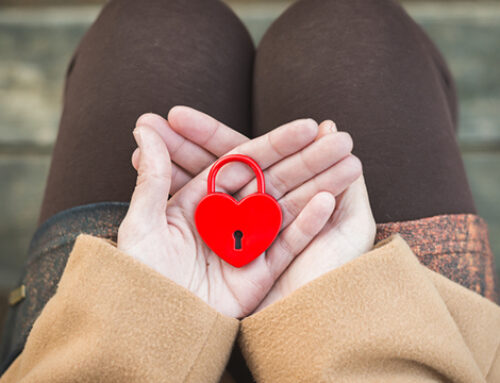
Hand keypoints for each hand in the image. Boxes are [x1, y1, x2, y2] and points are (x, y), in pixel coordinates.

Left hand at [117, 111, 358, 318]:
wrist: (155, 326)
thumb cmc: (141, 275)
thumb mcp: (144, 222)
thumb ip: (152, 175)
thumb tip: (143, 129)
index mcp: (204, 200)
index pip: (245, 164)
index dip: (276, 144)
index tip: (306, 127)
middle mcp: (231, 218)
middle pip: (275, 182)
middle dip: (308, 160)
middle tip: (340, 139)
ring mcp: (248, 244)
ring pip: (288, 209)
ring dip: (319, 185)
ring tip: (351, 163)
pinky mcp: (260, 272)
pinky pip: (288, 245)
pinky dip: (307, 225)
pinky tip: (328, 201)